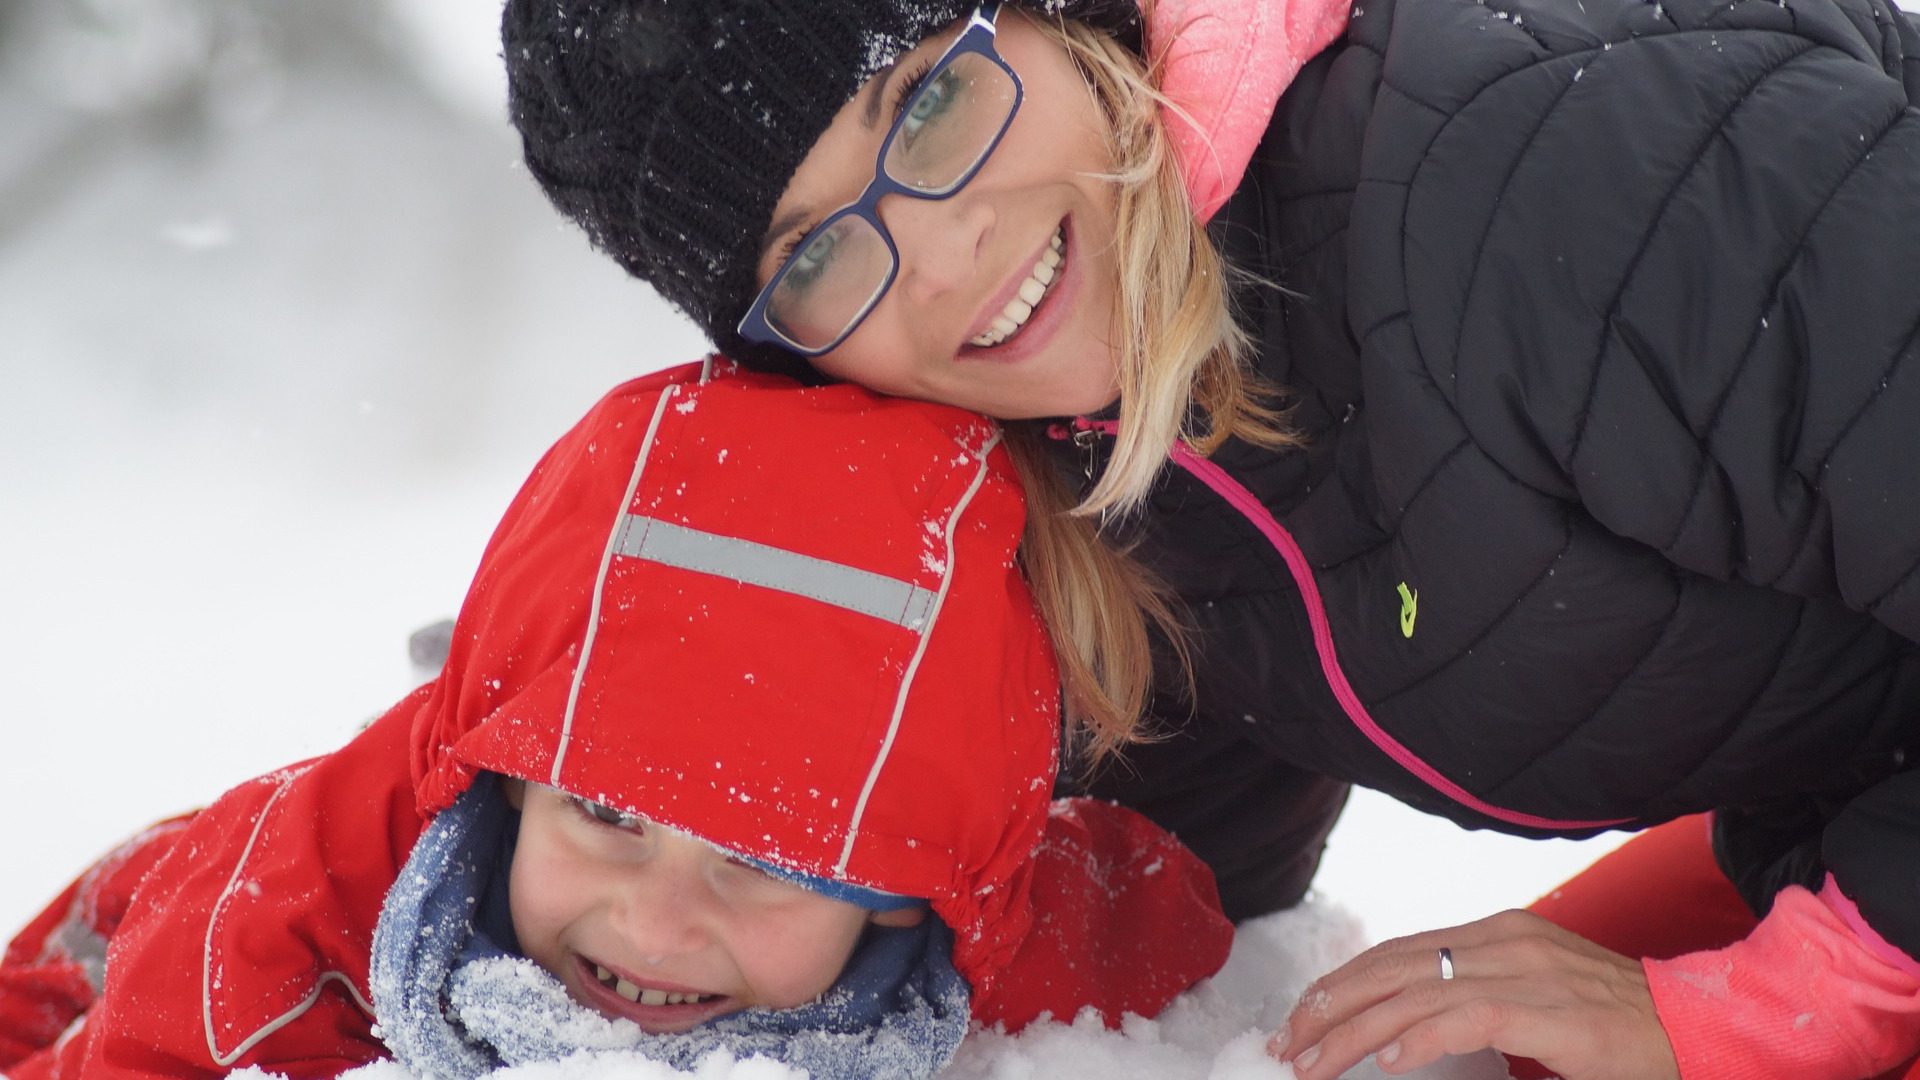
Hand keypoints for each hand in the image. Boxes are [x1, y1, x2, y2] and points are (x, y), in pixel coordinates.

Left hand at [1267, 909, 1678, 1079]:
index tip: (1301, 1018)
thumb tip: (1407, 1031)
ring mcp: (1525, 972)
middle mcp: (1502, 942)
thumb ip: (1475, 1001)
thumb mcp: (1533, 999)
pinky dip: (1420, 1039)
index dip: (1341, 983)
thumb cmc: (1617, 1024)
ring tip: (1313, 1064)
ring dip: (1354, 1033)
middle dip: (1328, 1006)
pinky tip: (1387, 1063)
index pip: (1395, 951)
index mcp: (1496, 933)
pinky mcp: (1548, 1010)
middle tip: (1286, 1045)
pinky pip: (1467, 1017)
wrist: (1696, 1025)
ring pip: (1415, 994)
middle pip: (1390, 967)